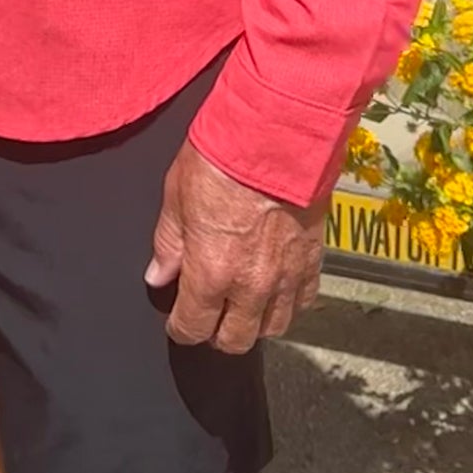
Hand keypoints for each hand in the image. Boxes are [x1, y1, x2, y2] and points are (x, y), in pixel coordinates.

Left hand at [146, 141, 322, 353]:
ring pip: (273, 328)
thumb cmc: (224, 155)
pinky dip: (288, 303)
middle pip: (235, 339)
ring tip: (242, 304)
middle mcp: (252, 284)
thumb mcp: (177, 195)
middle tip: (208, 313)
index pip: (193, 327)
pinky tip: (275, 288)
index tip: (178, 320)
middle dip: (217, 332)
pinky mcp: (313, 259)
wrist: (277, 132)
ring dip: (254, 322)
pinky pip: (303, 301)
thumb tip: (159, 274)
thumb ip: (169, 243)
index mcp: (212, 271)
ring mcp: (287, 275)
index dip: (181, 327)